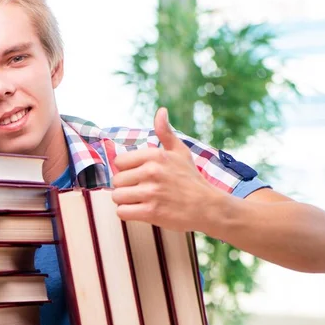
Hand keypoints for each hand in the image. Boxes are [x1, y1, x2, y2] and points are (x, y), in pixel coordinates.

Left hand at [111, 107, 222, 231]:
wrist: (208, 207)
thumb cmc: (191, 179)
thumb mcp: (180, 151)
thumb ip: (165, 132)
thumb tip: (161, 111)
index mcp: (156, 155)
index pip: (119, 161)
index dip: (126, 170)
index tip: (138, 176)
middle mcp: (152, 171)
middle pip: (116, 180)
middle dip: (125, 187)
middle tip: (141, 191)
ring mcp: (151, 192)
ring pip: (117, 196)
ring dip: (125, 201)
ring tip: (140, 201)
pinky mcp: (151, 212)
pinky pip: (122, 212)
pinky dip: (128, 213)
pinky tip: (140, 211)